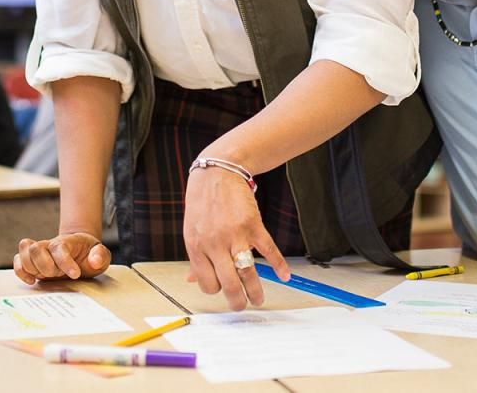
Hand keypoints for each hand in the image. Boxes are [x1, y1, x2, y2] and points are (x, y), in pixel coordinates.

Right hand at [13, 232, 111, 283]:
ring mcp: (39, 253)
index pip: (59, 248)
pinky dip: (21, 271)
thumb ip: (100, 256)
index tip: (75, 275)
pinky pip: (17, 261)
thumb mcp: (101, 255)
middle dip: (45, 266)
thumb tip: (94, 261)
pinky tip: (32, 281)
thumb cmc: (89, 254)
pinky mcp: (32, 262)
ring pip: (24, 252)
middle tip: (56, 274)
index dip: (64, 262)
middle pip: (36, 248)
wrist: (80, 251)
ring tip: (46, 276)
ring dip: (32, 268)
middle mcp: (49, 245)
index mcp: (67, 242)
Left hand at [182, 166, 288, 310]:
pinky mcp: (253, 225)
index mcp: (196, 247)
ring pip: (247, 272)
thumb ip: (195, 257)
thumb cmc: (203, 203)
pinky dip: (279, 265)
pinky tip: (284, 276)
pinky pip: (268, 250)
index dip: (217, 290)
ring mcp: (234, 235)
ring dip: (255, 291)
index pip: (207, 283)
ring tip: (258, 300)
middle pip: (228, 284)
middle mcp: (214, 244)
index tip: (224, 289)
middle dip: (237, 301)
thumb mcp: (191, 230)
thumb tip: (192, 280)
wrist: (218, 172)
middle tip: (242, 306)